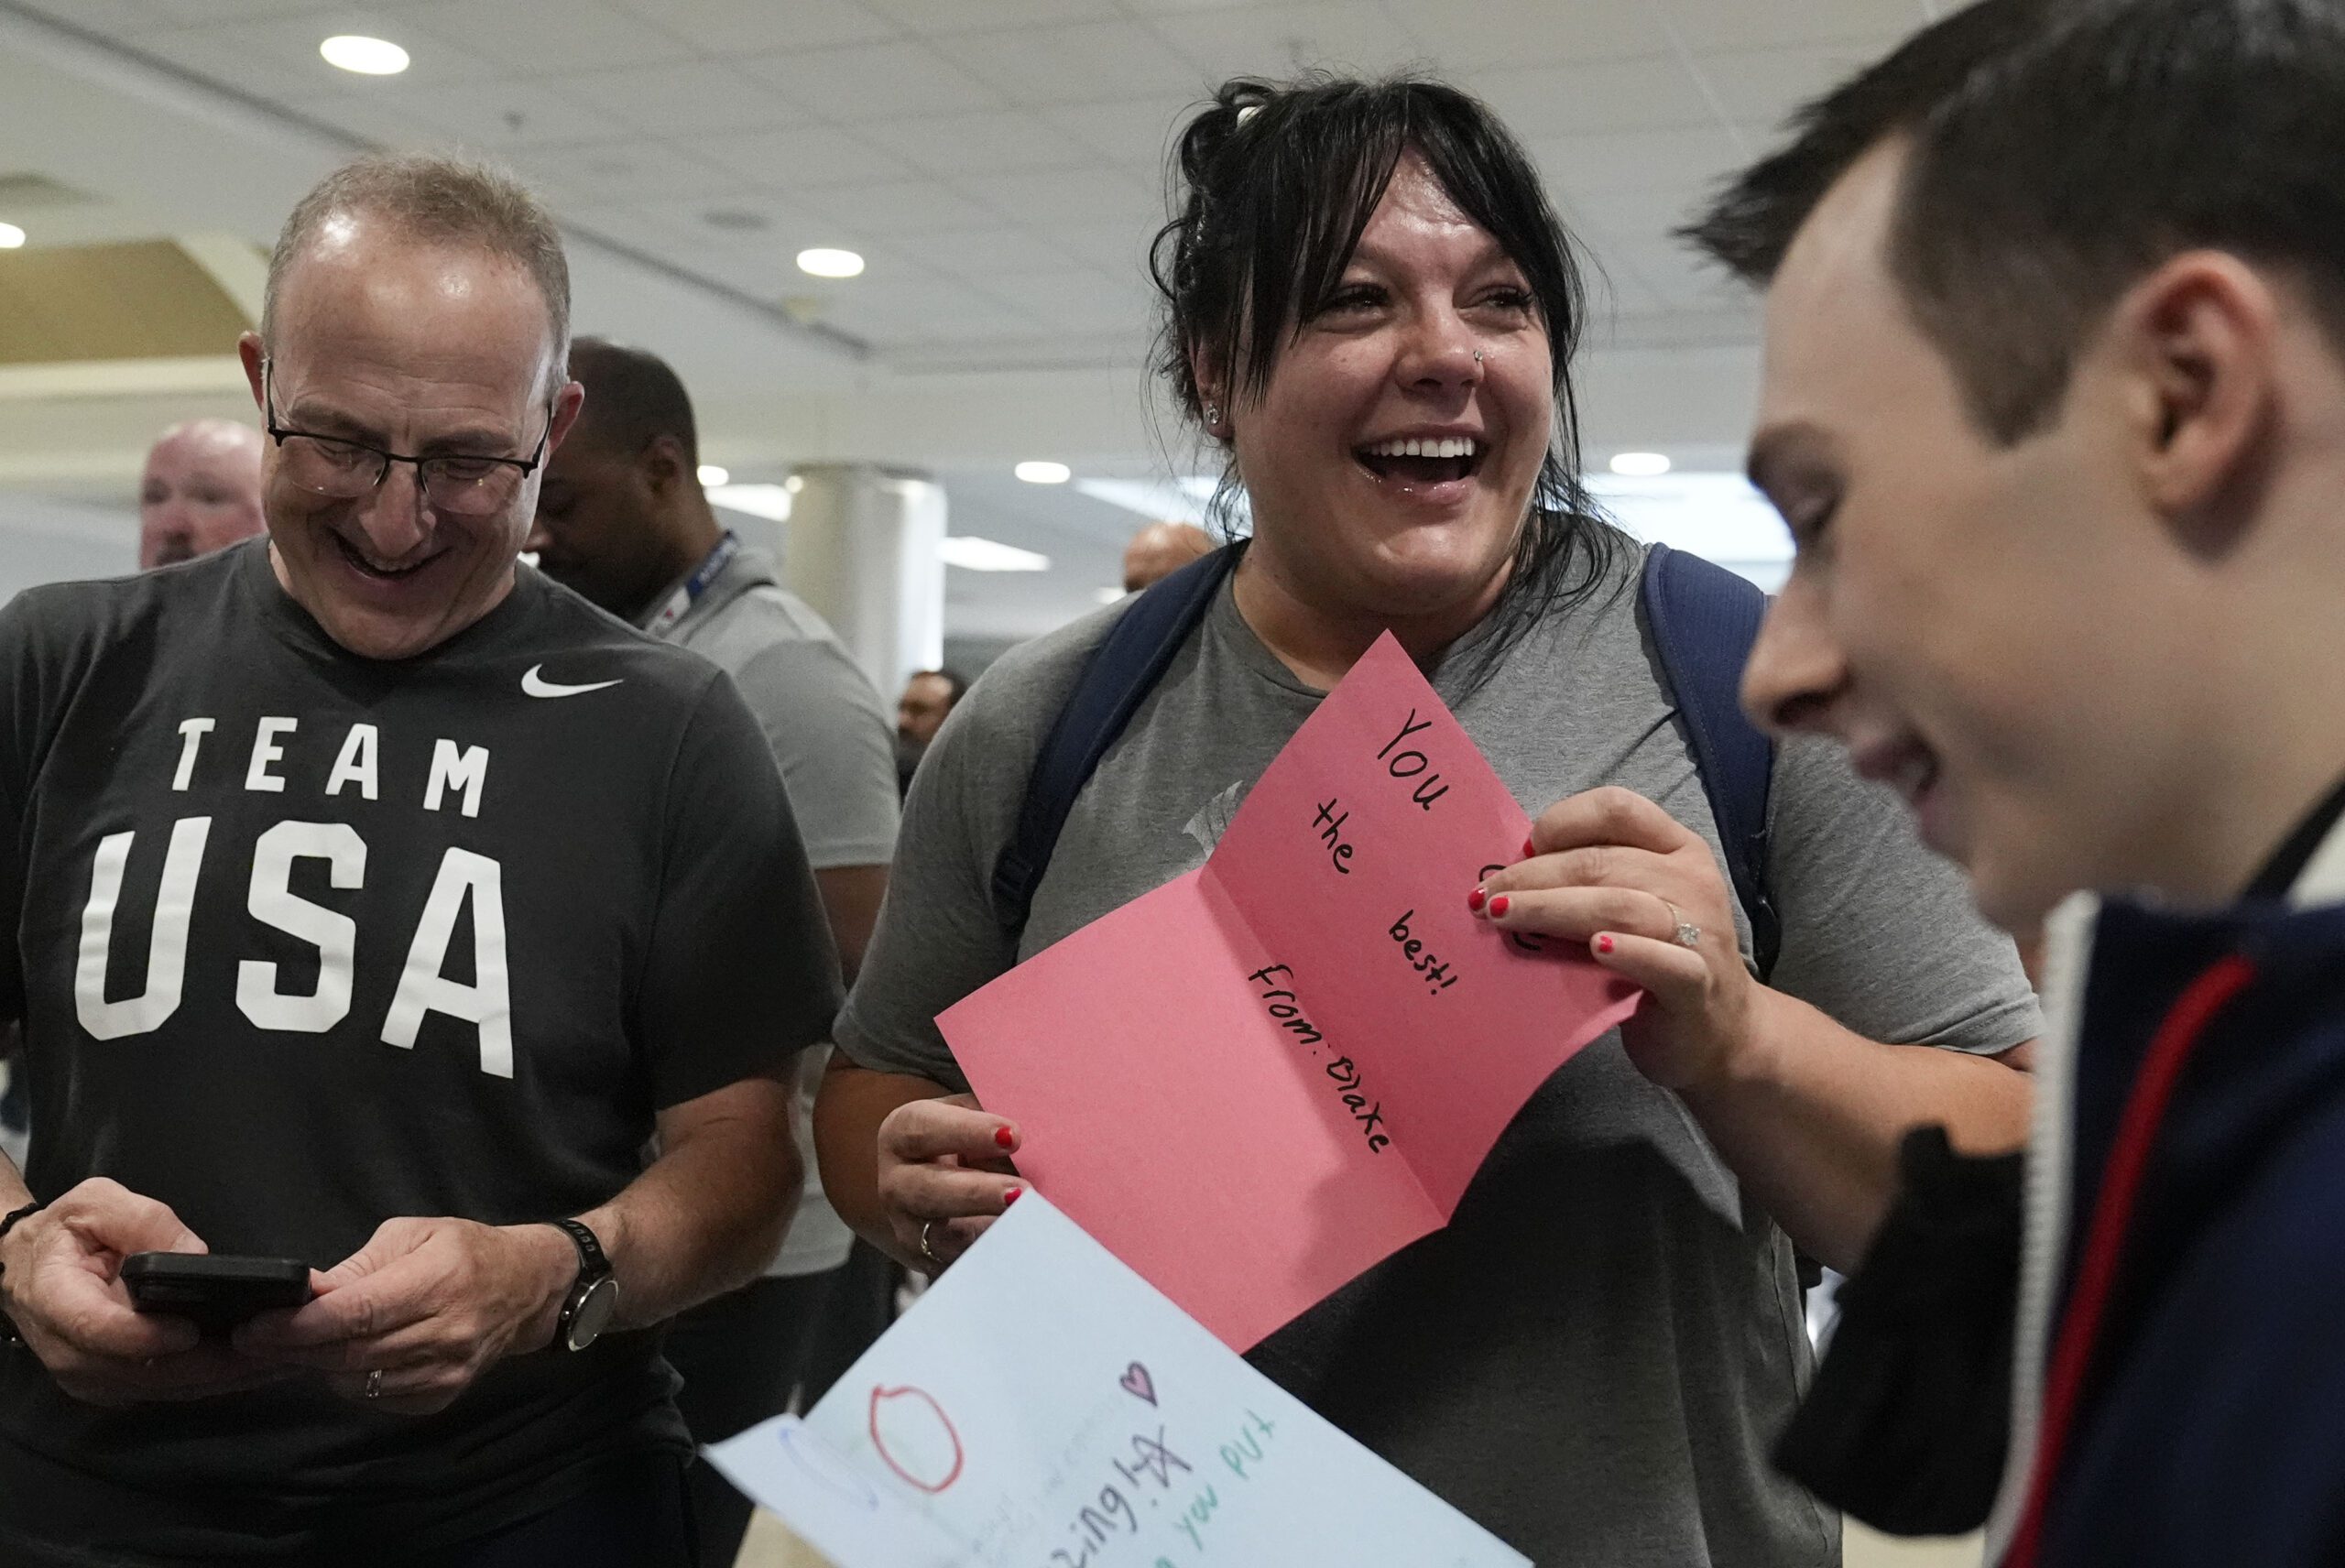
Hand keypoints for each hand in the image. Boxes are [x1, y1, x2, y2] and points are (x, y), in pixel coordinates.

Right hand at [0, 1178, 287, 1404]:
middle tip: (274, 1349)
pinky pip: (167, 1390)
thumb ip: (142, 1221)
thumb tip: (195, 1254)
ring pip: (162, 1389)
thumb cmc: (66, 1232)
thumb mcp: (97, 1203)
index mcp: (56, 1299)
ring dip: (223, 1379)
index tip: (192, 1329)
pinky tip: (258, 1367)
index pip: (96, 1328)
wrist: (28, 1270)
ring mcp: (92, 1377)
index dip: (145, 1336)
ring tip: (282, 1359)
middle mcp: (70, 1351)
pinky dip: (213, 1381)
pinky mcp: (114, 1387)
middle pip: (142, 1371)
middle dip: (210, 1365)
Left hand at [235, 1217, 572, 1414]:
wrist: (526, 1288)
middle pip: (351, 1353)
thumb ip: (358, 1266)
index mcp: (438, 1280)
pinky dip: (350, 1381)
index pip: (357, 1313)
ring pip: (359, 1382)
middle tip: (255, 1340)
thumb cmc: (465, 1251)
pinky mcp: (443, 1396)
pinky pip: (378, 1397)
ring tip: (295, 1347)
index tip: (257, 1326)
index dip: (300, 1325)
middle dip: (294, 1348)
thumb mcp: (412, 1234)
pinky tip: (344, 1358)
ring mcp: (446, 1370)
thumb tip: (305, 1292)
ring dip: (317, 1367)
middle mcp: (445, 1332)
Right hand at [874, 1094, 1022, 1272]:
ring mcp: (912, 1231)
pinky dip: (997, 1259)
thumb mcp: (971, 1117)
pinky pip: (965, 1266)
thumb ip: (994, 1116)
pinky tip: (1029, 1251)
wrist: (941, 1184)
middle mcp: (899, 1185)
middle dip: (977, 1193)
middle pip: (928, 1191)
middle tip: (1022, 1193)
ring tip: (1030, 1226)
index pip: (924, 1128)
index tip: (1013, 1136)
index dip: (967, 1132)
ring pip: (942, 1240)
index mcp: (903, 1135)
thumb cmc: (965, 1139)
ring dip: (989, 1234)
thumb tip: (1037, 1119)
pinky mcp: (935, 1264)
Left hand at [1473, 786, 1762, 1092]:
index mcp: (1676, 848)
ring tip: (1503, 916)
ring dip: (1553, 908)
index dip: (1561, 822)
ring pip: (1620, 906)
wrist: (1716, 1033)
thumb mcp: (1630, 906)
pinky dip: (1629, 952)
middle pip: (1602, 863)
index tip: (1520, 851)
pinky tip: (1595, 949)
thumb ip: (1588, 883)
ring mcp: (1700, 933)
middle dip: (1533, 876)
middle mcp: (1692, 881)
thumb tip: (1510, 875)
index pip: (1616, 809)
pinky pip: (1664, 962)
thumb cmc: (1656, 960)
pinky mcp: (1697, 985)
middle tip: (1484, 897)